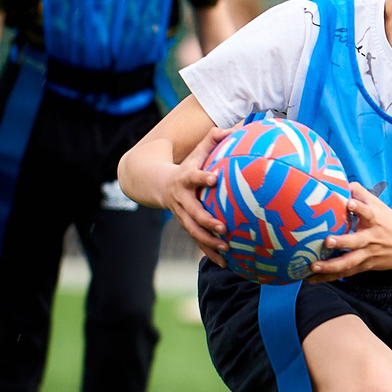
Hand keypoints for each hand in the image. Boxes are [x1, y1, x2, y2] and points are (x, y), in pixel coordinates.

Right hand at [163, 126, 231, 264]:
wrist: (155, 184)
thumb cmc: (185, 165)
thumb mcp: (196, 151)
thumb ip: (214, 138)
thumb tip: (236, 127)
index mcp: (185, 179)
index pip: (193, 177)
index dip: (202, 177)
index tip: (213, 178)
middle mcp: (182, 199)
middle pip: (193, 212)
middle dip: (207, 221)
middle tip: (223, 227)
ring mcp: (182, 215)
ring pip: (194, 231)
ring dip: (209, 242)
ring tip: (227, 249)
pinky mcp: (186, 226)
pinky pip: (198, 241)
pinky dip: (210, 253)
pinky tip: (225, 264)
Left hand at [311, 182, 391, 278]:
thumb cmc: (389, 223)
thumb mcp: (379, 206)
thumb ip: (360, 193)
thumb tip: (339, 181)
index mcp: (375, 221)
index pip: (368, 212)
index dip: (359, 208)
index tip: (350, 203)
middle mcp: (371, 238)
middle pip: (357, 242)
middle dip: (342, 242)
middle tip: (327, 241)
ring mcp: (367, 254)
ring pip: (349, 262)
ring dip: (331, 266)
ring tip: (313, 266)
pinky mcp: (363, 266)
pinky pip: (344, 273)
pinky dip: (328, 277)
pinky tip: (311, 279)